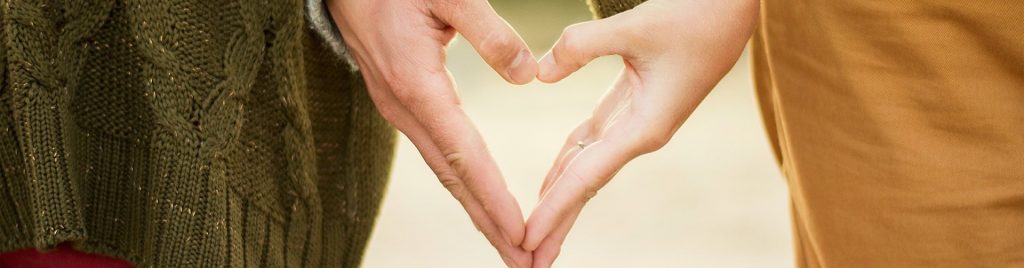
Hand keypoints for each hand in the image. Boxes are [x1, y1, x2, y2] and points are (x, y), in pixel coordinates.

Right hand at [326, 1, 537, 266]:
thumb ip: (490, 32)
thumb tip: (529, 76)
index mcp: (417, 87)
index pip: (464, 156)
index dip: (494, 198)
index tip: (520, 234)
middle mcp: (405, 110)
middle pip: (454, 180)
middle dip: (489, 225)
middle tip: (524, 264)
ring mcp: (399, 110)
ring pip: (444, 171)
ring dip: (478, 211)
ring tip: (509, 246)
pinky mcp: (401, 104)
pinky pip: (437, 154)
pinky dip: (463, 184)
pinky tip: (480, 199)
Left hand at [522, 0, 759, 265]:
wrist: (735, 8)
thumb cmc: (697, 16)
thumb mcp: (637, 26)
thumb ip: (583, 46)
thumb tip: (539, 73)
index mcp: (645, 127)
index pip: (586, 177)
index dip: (553, 209)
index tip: (526, 240)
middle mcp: (640, 134)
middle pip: (585, 187)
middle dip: (556, 224)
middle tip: (524, 260)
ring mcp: (637, 122)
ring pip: (587, 168)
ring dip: (559, 200)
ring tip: (533, 234)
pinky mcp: (633, 105)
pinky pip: (591, 143)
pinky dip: (567, 163)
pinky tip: (550, 184)